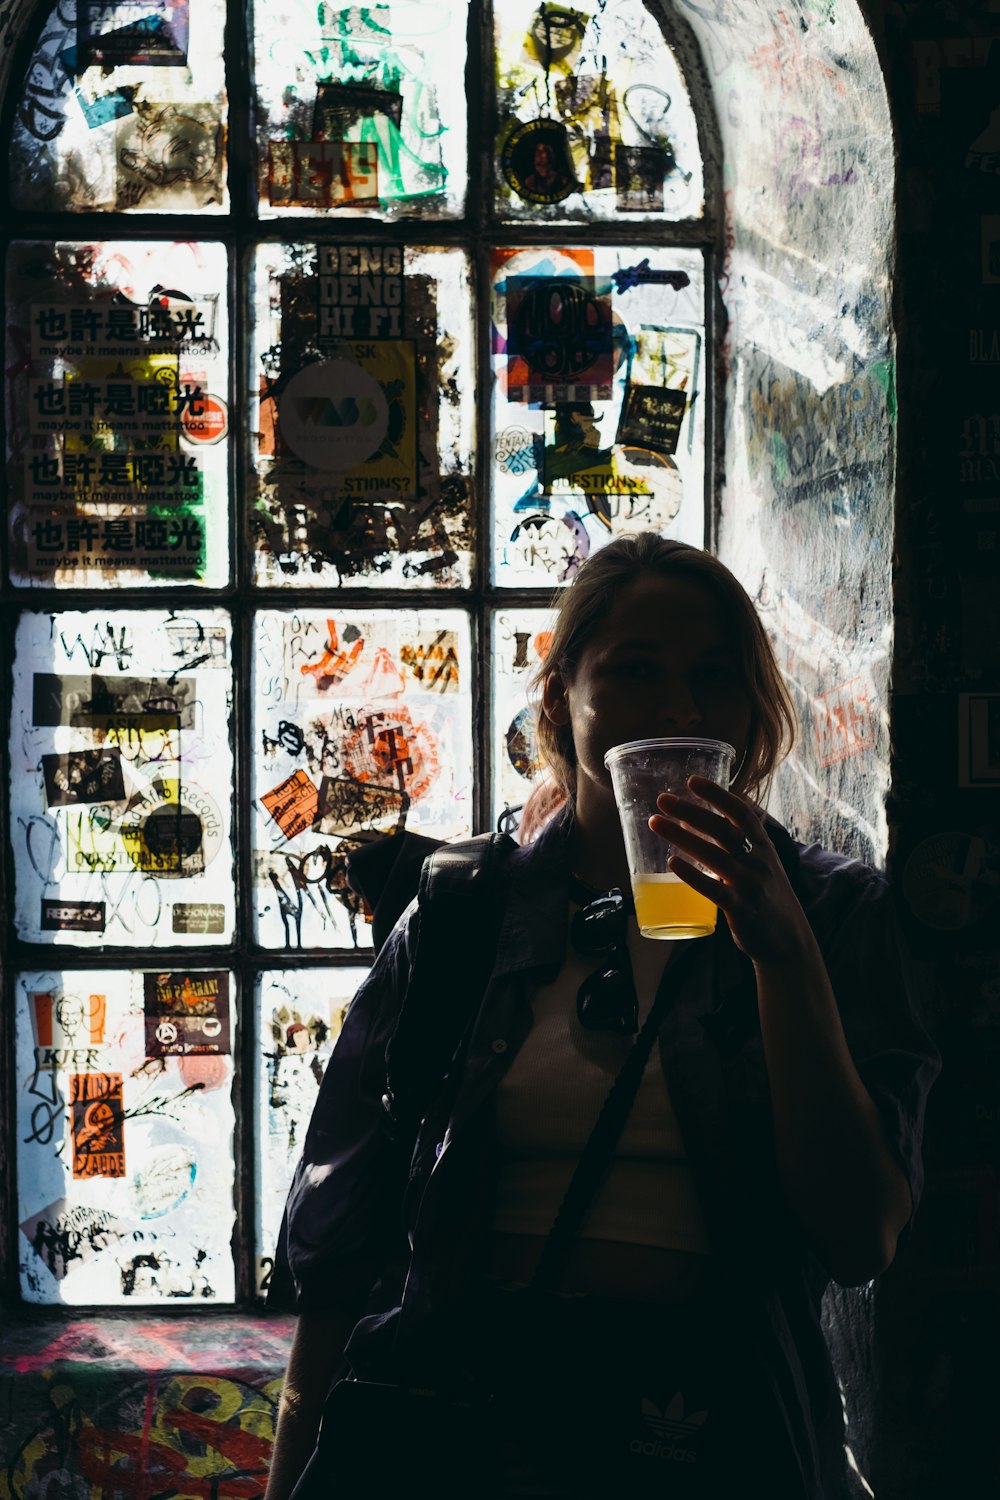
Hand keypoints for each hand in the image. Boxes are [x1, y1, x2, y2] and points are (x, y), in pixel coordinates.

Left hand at [648, 775, 813, 964]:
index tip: (693, 780)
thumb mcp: (761, 863)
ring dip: (682, 836)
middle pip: (723, 829)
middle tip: (662, 800)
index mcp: (764, 847)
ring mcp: (750, 885)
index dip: (718, 795)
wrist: (789, 940)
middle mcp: (759, 862)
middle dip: (691, 811)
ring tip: (656, 823)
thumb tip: (693, 819)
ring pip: (714, 855)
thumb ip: (736, 843)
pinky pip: (713, 889)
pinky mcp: (740, 909)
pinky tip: (673, 863)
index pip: (742, 813)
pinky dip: (693, 874)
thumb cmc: (768, 897)